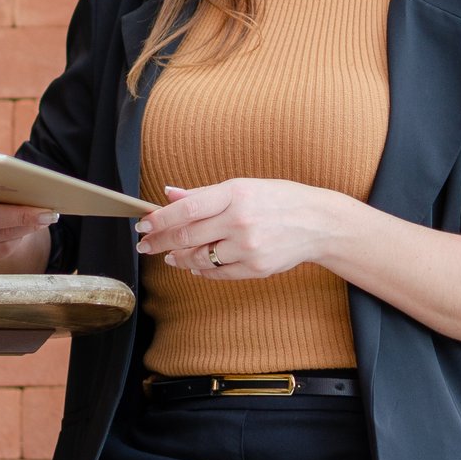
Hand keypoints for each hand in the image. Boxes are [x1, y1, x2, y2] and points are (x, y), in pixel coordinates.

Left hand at [132, 179, 346, 279]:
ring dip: (179, 258)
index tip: (143, 224)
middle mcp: (240, 220)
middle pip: (188, 236)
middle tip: (145, 245)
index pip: (187, 209)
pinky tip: (193, 265)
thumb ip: (203, 193)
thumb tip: (169, 193)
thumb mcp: (242, 186)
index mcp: (235, 194)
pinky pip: (219, 273)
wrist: (317, 222)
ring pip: (200, 258)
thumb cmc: (278, 199)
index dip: (160, 219)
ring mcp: (248, 247)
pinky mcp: (256, 268)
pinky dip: (202, 269)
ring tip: (170, 255)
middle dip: (161, 242)